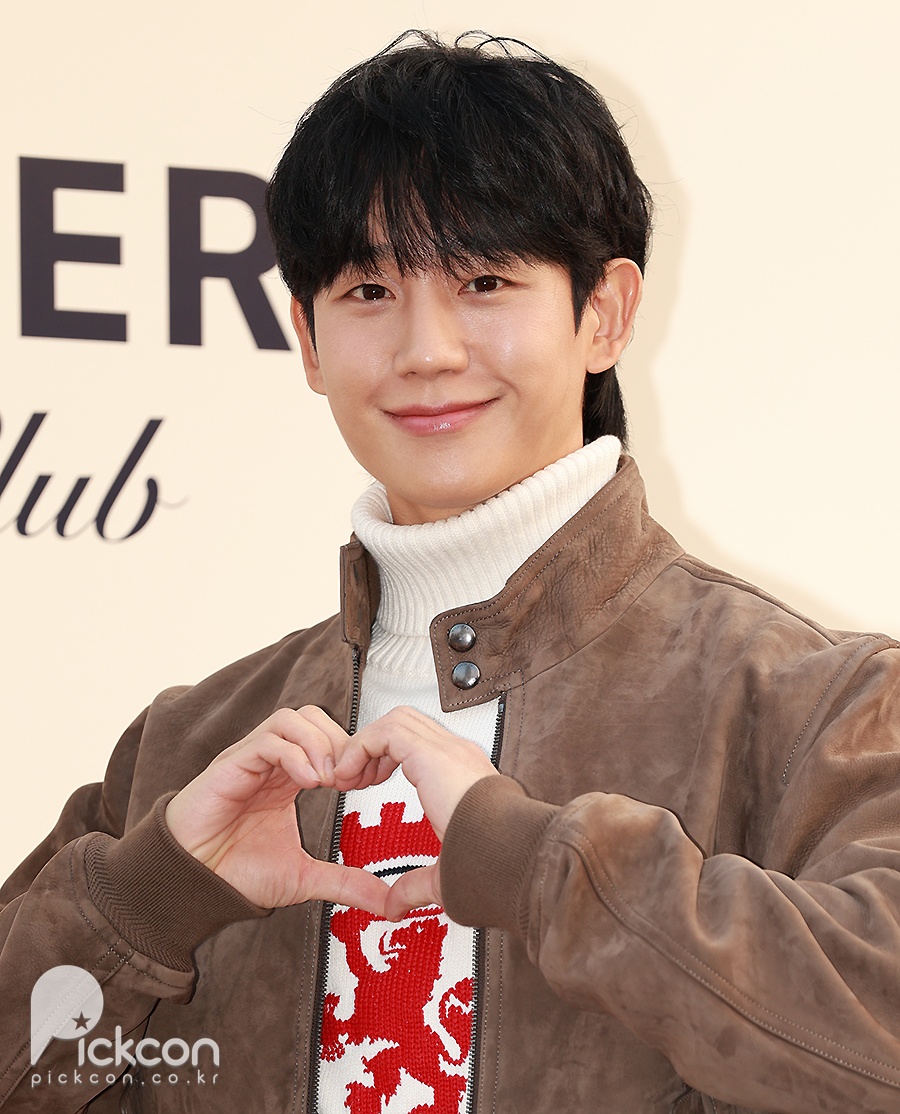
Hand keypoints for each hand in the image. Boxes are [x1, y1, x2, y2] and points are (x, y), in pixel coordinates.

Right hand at [165, 706, 388, 913]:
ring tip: (330, 780)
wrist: (191, 886)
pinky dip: (294, 754)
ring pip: (292, 718)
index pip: (329, 737)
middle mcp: (271, 762)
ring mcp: (250, 759)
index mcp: (290, 777)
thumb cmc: (236, 874)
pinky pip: (267, 741)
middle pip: (313, 717)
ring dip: (319, 743)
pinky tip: (310, 783)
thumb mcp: (304, 879)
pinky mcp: (230, 765)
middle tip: (352, 779)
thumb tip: (386, 902)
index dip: (354, 753)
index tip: (369, 783)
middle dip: (340, 742)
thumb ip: (344, 883)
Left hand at [334, 706, 497, 918]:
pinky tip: (349, 776)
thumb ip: (414, 886)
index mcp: (461, 776)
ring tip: (348, 778)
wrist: (512, 860)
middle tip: (354, 780)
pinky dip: (360, 748)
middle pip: (404, 722)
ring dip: (363, 745)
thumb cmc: (493, 868)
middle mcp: (456, 755)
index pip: (417, 743)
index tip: (367, 785)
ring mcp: (447, 750)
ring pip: (394, 720)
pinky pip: (386, 732)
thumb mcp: (443, 878)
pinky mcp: (431, 754)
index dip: (385, 757)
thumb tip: (394, 906)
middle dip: (372, 745)